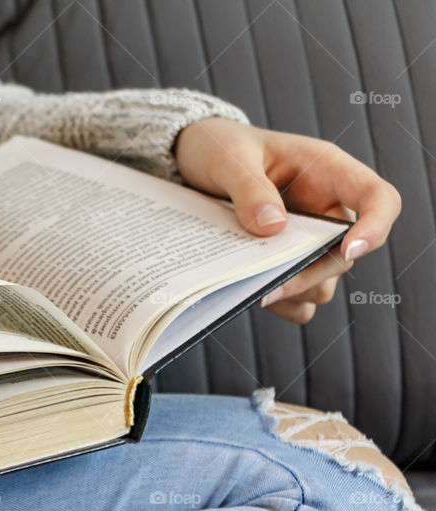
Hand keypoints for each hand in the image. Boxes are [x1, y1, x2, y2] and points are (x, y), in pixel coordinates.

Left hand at [175, 117, 400, 323]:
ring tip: (252, 291)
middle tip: (268, 289)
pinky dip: (281, 303)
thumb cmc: (220, 147)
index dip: (375, 226)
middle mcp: (324, 208)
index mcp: (327, 171)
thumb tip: (273, 226)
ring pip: (323, 282)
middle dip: (311, 275)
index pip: (379, 198)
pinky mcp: (286, 262)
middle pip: (344, 255)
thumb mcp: (228, 157)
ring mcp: (307, 239)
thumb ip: (248, 187)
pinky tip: (250, 296)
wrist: (191, 161)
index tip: (350, 249)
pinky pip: (299, 297)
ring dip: (294, 292)